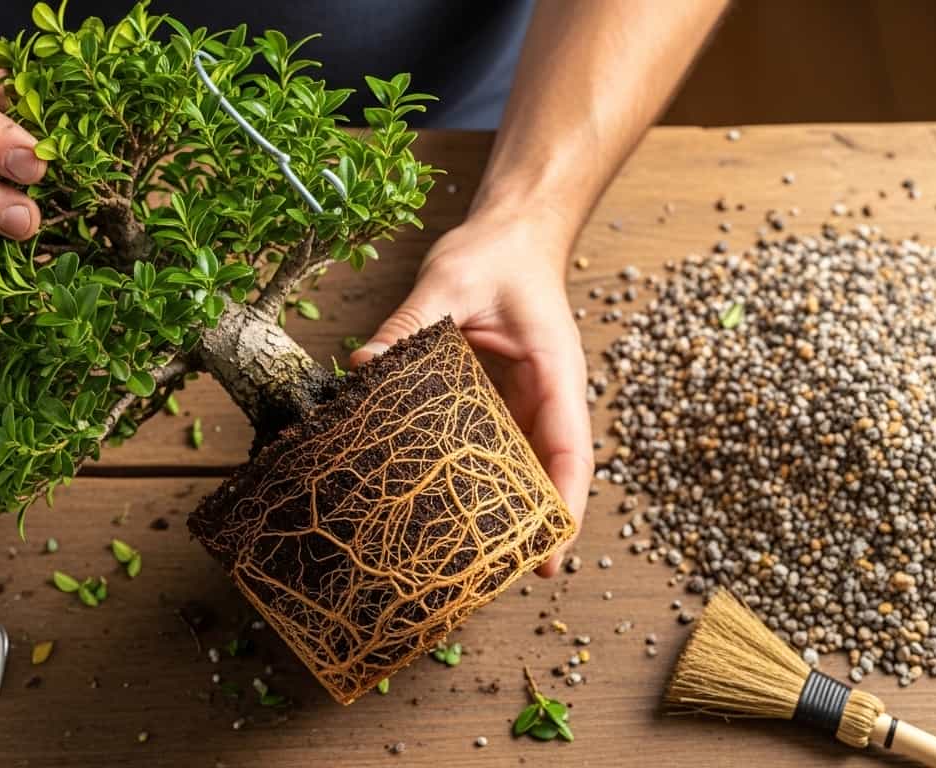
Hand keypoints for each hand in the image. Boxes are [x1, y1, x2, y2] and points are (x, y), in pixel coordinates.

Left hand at [350, 209, 590, 576]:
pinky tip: (445, 510)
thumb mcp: (451, 282)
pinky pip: (496, 451)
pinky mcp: (503, 403)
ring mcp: (528, 404)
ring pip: (526, 470)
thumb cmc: (494, 255)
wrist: (511, 234)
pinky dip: (479, 483)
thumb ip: (411, 323)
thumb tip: (364, 365)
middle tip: (500, 580)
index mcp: (555, 373)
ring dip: (507, 514)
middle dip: (535, 530)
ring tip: (471, 563)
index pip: (571, 452)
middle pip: (552, 477)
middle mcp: (548, 398)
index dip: (564, 507)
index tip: (549, 557)